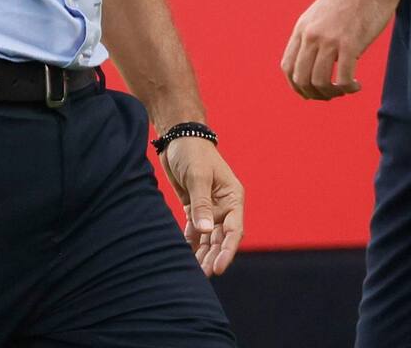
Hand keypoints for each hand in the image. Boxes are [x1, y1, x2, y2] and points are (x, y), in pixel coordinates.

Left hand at [160, 137, 244, 275]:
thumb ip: (201, 203)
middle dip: (213, 256)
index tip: (218, 267)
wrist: (177, 136)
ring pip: (208, 237)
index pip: (234, 230)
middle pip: (221, 238)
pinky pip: (194, 230)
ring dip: (202, 253)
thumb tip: (206, 231)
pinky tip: (185, 256)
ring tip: (194, 272)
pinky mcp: (193, 207)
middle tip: (203, 274)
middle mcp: (223, 206)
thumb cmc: (192, 151)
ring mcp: (208, 208)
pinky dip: (191, 242)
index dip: (227, 251)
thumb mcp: (198, 175)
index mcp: (232, 198)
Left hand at [282, 0, 402, 100]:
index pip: (287, 66)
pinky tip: (357, 85)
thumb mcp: (319, 15)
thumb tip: (316, 62)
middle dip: (314, 94)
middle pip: (301, 78)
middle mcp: (311, 35)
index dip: (296, 86)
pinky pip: (343, 78)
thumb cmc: (349, 0)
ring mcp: (329, 40)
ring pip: (320, 81)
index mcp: (301, 29)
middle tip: (331, 95)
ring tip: (345, 90)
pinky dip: (349, 88)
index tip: (311, 92)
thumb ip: (314, 36)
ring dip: (332, 93)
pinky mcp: (350, 43)